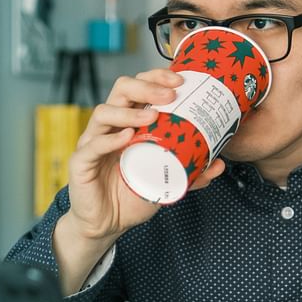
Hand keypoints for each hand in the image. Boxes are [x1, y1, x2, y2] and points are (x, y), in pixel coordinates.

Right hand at [53, 67, 225, 292]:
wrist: (107, 224)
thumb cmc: (132, 195)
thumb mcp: (166, 180)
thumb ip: (191, 171)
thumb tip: (220, 164)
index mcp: (128, 122)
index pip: (138, 87)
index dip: (156, 77)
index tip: (180, 80)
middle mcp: (110, 126)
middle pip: (121, 89)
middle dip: (146, 85)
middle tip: (171, 94)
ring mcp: (93, 142)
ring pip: (103, 112)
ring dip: (129, 111)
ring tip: (153, 116)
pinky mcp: (81, 162)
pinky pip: (93, 145)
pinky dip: (110, 139)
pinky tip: (127, 137)